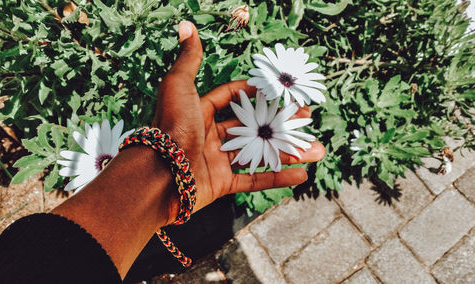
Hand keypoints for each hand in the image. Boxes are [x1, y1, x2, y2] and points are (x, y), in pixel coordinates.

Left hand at [153, 21, 325, 221]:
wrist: (159, 176)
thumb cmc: (169, 127)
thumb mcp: (178, 87)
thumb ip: (188, 59)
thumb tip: (186, 25)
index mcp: (199, 112)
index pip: (232, 98)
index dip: (256, 93)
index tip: (281, 91)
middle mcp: (209, 135)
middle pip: (252, 127)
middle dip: (282, 124)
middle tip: (308, 119)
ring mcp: (216, 161)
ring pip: (259, 154)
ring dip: (289, 152)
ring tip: (316, 150)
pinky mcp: (221, 184)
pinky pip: (254, 180)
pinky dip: (277, 178)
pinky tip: (301, 175)